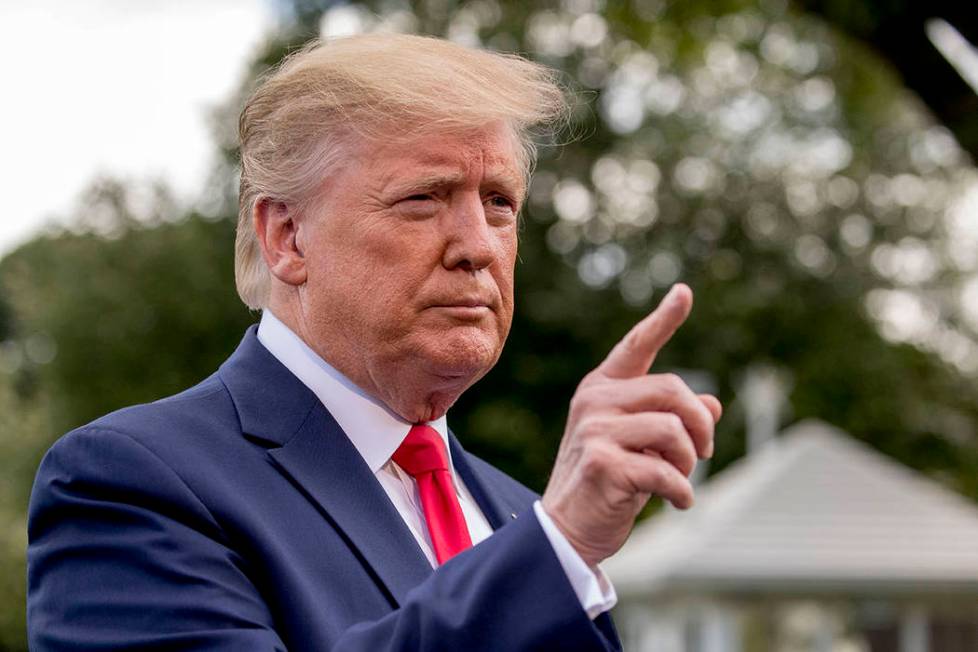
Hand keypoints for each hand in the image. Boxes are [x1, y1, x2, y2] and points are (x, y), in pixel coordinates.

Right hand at [541, 284, 721, 567]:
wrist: (566, 529)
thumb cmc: (606, 483)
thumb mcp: (640, 446)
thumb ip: (670, 421)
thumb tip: (713, 404)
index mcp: (602, 388)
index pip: (637, 346)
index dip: (664, 319)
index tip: (684, 292)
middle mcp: (595, 400)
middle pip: (673, 389)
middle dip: (700, 424)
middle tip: (704, 453)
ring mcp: (595, 429)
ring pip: (673, 429)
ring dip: (690, 461)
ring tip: (681, 480)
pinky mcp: (602, 463)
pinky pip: (666, 469)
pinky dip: (682, 491)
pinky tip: (677, 502)